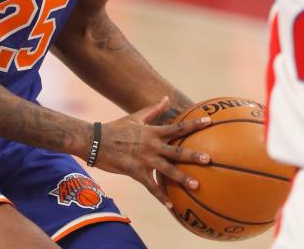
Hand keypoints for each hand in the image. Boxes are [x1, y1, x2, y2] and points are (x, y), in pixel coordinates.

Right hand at [93, 97, 211, 207]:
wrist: (95, 141)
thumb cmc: (116, 128)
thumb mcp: (135, 117)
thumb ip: (154, 109)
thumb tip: (167, 98)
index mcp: (152, 132)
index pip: (177, 128)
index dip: (193, 125)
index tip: (209, 122)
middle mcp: (151, 146)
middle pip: (176, 151)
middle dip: (193, 155)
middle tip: (208, 159)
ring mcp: (144, 160)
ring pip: (167, 170)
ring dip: (182, 178)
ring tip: (196, 185)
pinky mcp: (136, 172)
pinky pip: (151, 186)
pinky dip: (161, 196)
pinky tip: (171, 205)